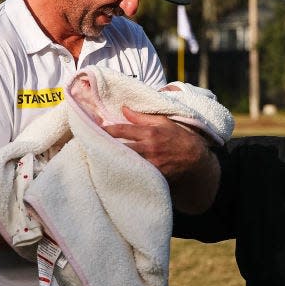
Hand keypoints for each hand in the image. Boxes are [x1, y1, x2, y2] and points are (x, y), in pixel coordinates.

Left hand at [103, 107, 219, 212]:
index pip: (122, 130)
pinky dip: (122, 171)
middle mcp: (148, 148)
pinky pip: (133, 173)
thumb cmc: (179, 139)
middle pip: (119, 147)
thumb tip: (124, 109)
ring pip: (124, 161)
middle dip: (104, 145)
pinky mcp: (152, 177)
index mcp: (150, 133)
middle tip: (88, 143)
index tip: (94, 128)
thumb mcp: (164, 122)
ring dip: (110, 159)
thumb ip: (142, 117)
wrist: (196, 161)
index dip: (107, 129)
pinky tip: (111, 170)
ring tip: (95, 157)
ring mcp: (150, 164)